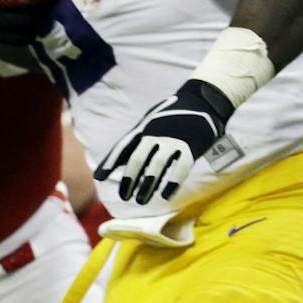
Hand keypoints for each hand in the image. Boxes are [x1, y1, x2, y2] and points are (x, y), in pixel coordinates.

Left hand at [95, 78, 235, 205]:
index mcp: (144, 129)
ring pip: (157, 165)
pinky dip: (172, 182)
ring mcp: (173, 140)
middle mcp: (156, 134)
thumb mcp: (149, 125)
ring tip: (140, 200)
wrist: (202, 102)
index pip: (123, 147)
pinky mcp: (191, 147)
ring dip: (148, 185)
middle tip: (124, 196)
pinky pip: (181, 168)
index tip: (100, 177)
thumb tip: (114, 163)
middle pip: (138, 158)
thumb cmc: (170, 118)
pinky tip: (165, 195)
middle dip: (130, 178)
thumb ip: (133, 142)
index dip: (111, 161)